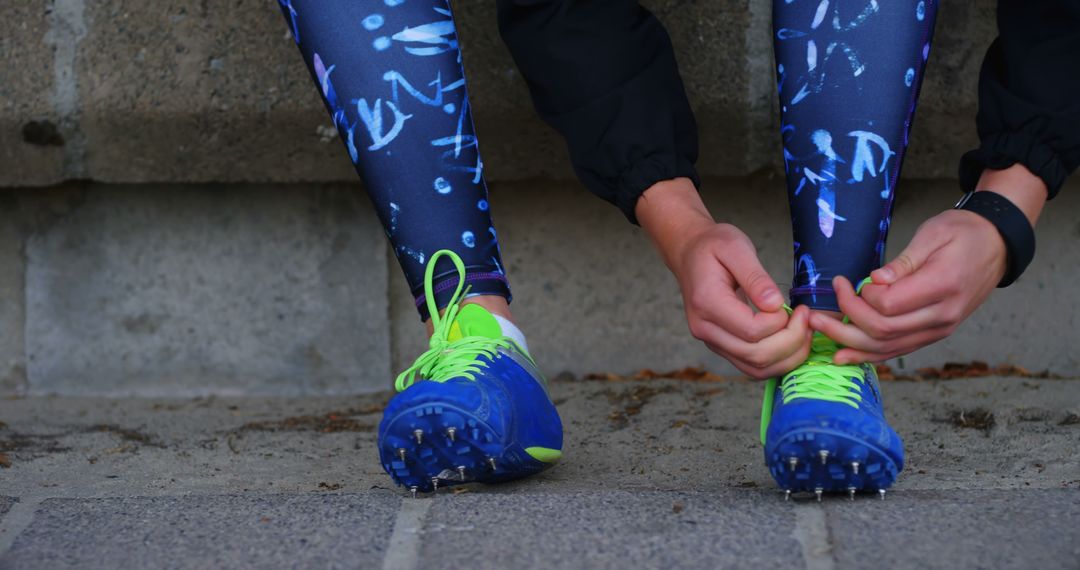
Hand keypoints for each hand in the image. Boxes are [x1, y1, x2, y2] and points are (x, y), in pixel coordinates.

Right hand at [672, 223, 812, 377]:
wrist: (689, 253)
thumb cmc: (713, 245)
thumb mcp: (735, 247)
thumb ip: (756, 277)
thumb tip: (775, 305)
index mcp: (707, 303)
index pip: (751, 331)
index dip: (780, 323)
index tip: (795, 306)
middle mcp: (705, 329)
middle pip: (756, 355)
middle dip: (792, 342)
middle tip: (806, 318)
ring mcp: (712, 341)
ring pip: (756, 368)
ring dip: (788, 357)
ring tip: (805, 331)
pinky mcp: (721, 346)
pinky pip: (753, 367)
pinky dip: (778, 361)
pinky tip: (792, 341)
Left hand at [811, 210, 1003, 363]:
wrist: (997, 246)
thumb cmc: (964, 233)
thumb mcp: (934, 234)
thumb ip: (904, 262)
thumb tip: (874, 281)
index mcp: (943, 286)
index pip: (888, 306)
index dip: (859, 298)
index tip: (845, 282)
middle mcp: (943, 315)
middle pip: (882, 331)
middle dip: (843, 323)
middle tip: (816, 310)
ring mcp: (940, 329)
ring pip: (887, 347)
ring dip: (849, 343)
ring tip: (819, 332)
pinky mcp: (934, 334)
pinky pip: (898, 351)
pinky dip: (868, 355)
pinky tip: (844, 355)